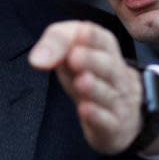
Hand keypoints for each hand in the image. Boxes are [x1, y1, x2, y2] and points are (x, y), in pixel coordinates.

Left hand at [29, 21, 142, 153]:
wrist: (121, 112)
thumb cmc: (90, 73)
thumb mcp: (71, 50)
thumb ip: (56, 43)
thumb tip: (38, 58)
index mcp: (105, 51)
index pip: (103, 40)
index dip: (92, 36)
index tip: (81, 32)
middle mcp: (115, 75)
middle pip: (108, 66)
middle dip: (91, 60)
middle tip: (75, 57)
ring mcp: (116, 102)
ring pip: (107, 94)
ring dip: (94, 88)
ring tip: (81, 81)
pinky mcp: (112, 127)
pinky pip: (107, 121)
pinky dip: (97, 116)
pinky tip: (85, 110)